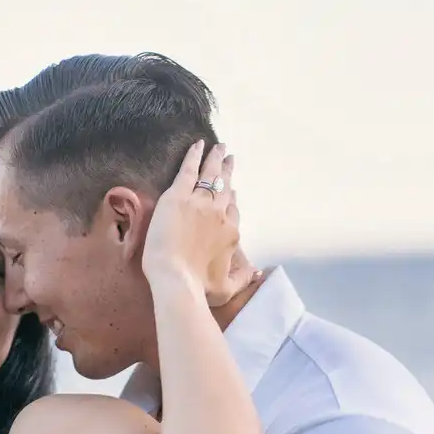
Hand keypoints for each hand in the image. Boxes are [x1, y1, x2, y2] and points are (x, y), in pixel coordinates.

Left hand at [143, 140, 241, 305]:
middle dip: (228, 172)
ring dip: (216, 159)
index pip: (233, 211)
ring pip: (211, 175)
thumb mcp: (226, 288)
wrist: (176, 279)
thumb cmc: (199, 288)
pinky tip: (197, 145)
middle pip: (225, 188)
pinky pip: (189, 170)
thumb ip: (243, 279)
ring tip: (219, 147)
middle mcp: (220, 214)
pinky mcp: (179, 196)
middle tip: (229, 158)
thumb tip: (257, 273)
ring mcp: (200, 202)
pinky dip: (194, 156)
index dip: (231, 200)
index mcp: (230, 233)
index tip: (231, 193)